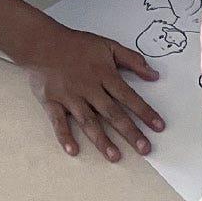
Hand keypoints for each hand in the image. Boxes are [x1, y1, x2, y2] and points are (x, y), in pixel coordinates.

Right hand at [18, 23, 164, 160]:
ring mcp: (70, 97)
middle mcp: (90, 89)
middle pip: (113, 114)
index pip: (130, 98)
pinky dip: (65, 136)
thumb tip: (155, 75)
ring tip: (115, 156)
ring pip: (89, 122)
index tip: (159, 127)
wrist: (42, 43)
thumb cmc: (78, 45)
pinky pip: (59, 122)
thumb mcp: (109, 46)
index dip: (145, 112)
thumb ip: (133, 60)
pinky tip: (74, 150)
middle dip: (130, 132)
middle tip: (145, 149)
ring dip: (102, 140)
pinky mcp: (52, 102)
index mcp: (106, 76)